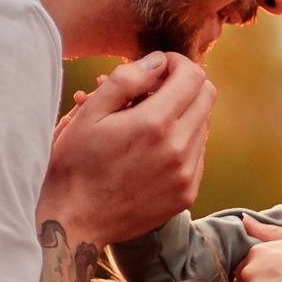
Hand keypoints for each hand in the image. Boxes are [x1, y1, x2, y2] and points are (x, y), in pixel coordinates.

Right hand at [37, 53, 214, 245]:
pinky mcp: (186, 194)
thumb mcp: (90, 113)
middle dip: (184, 85)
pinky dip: (182, 143)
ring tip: (147, 123)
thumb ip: (126, 79)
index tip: (158, 68)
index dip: (177, 63)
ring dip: (182, 114)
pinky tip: (152, 150)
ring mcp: (186, 175)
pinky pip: (198, 154)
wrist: (74, 220)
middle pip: (207, 97)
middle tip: (154, 90)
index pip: (193, 75)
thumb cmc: (75, 164)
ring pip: (203, 125)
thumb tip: (159, 61)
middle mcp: (178, 149)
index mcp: (154, 124)